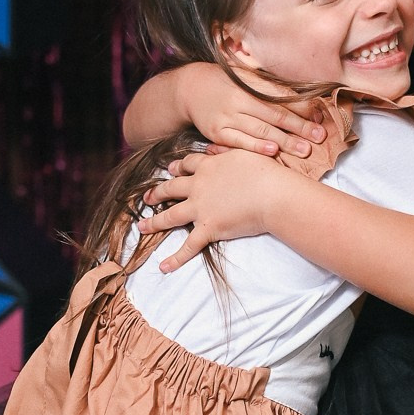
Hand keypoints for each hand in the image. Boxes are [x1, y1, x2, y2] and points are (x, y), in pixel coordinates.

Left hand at [138, 149, 288, 270]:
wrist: (272, 194)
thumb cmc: (266, 171)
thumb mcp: (244, 151)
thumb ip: (225, 150)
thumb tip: (212, 148)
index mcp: (208, 167)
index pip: (187, 165)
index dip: (178, 168)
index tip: (171, 169)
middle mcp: (198, 187)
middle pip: (171, 189)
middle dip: (157, 193)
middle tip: (147, 198)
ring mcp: (200, 209)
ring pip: (170, 216)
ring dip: (154, 222)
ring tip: (141, 227)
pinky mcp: (208, 229)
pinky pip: (188, 247)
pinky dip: (175, 258)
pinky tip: (163, 266)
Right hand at [180, 64, 324, 157]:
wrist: (189, 88)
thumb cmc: (224, 83)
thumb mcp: (245, 76)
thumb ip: (270, 87)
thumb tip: (303, 99)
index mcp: (250, 84)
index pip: (281, 96)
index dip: (302, 107)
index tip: (319, 117)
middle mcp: (240, 99)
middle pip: (275, 114)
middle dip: (300, 127)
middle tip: (319, 137)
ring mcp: (227, 117)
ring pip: (260, 130)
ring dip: (284, 141)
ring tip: (304, 149)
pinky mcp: (217, 132)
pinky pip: (239, 141)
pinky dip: (256, 146)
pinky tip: (272, 151)